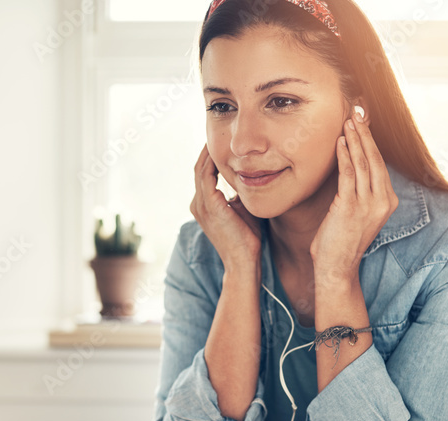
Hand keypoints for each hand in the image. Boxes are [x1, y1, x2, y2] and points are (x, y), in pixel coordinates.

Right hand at [190, 144, 261, 269]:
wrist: (244, 263)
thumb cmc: (247, 239)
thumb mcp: (243, 209)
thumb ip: (240, 193)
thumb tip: (249, 176)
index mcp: (204, 205)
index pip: (205, 173)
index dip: (213, 156)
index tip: (226, 142)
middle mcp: (198, 203)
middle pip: (199, 167)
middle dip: (209, 149)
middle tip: (222, 130)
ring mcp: (201, 205)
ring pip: (201, 168)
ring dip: (211, 151)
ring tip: (222, 135)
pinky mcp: (210, 206)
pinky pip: (208, 175)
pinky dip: (214, 161)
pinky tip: (226, 151)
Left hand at [310, 108, 398, 284]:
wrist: (336, 268)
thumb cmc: (341, 241)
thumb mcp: (356, 214)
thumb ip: (358, 192)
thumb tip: (350, 168)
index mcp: (387, 201)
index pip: (380, 164)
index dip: (371, 141)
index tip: (363, 122)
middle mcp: (383, 201)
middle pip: (375, 159)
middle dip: (365, 133)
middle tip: (356, 112)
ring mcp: (369, 204)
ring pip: (363, 163)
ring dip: (355, 139)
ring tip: (348, 121)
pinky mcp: (351, 207)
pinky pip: (349, 174)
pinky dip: (344, 155)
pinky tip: (340, 141)